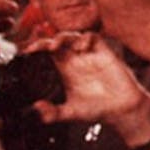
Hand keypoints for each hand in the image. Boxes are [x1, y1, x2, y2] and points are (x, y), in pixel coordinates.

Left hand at [26, 32, 149, 142]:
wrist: (122, 109)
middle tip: (44, 48)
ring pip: (74, 36)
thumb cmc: (97, 110)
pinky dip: (86, 38)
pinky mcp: (105, 53)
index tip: (27, 51)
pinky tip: (82, 48)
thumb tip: (37, 108)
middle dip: (48, 39)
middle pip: (59, 41)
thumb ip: (53, 113)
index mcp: (66, 70)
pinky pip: (94, 37)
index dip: (38, 49)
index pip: (48, 53)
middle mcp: (76, 60)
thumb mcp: (71, 113)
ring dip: (64, 37)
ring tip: (57, 45)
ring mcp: (90, 55)